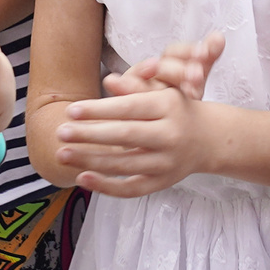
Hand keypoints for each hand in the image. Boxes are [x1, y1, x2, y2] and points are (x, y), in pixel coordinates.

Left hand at [55, 31, 222, 196]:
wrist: (209, 139)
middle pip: (125, 136)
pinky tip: (82, 177)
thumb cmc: (178, 110)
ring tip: (63, 154)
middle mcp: (170, 136)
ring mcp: (167, 163)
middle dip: (90, 135)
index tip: (71, 110)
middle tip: (61, 132)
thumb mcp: (162, 92)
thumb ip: (135, 87)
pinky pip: (131, 188)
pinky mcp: (162, 183)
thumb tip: (108, 80)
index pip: (129, 108)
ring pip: (124, 165)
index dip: (99, 110)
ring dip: (90, 160)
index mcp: (170, 107)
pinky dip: (105, 186)